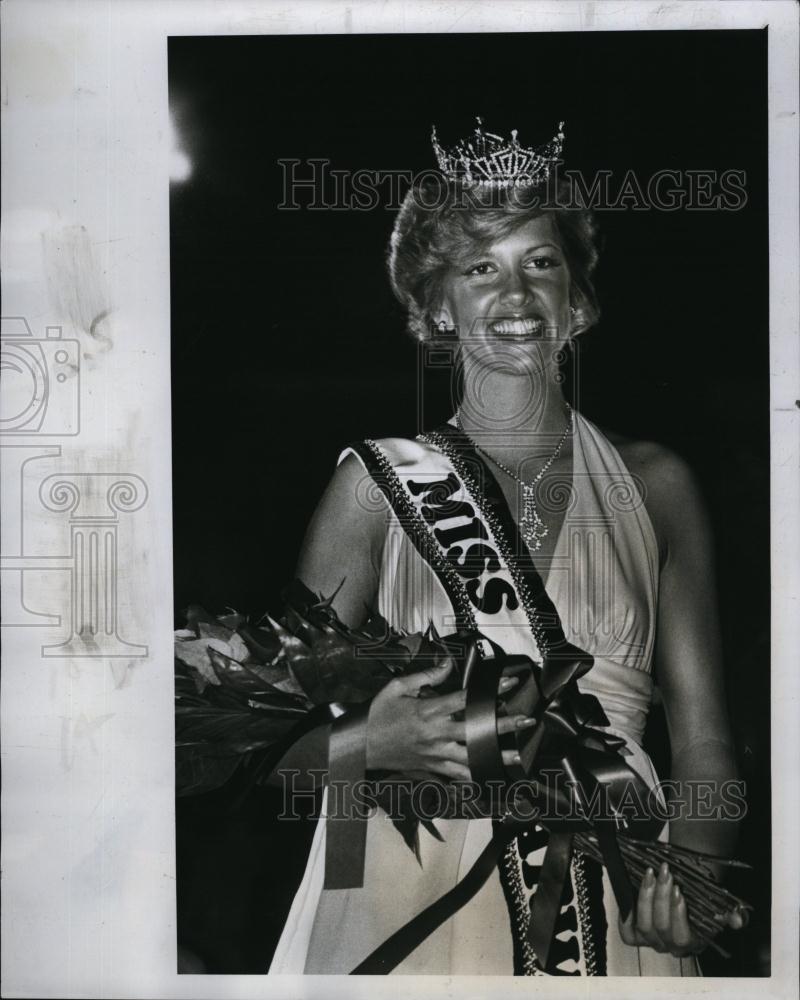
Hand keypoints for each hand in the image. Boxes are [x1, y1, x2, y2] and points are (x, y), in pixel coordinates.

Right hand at [365, 656, 532, 780]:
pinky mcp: (431, 768)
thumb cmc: (377, 714)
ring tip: (518, 756)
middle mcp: (436, 734)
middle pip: (476, 729)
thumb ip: (425, 677)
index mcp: (428, 711)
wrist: (360, 746)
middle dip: (503, 725)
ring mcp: (435, 754)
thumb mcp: (397, 688)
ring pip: (472, 757)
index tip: (510, 683)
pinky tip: (491, 775)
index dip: (490, 691)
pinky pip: (457, 774)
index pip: (465, 699)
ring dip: (496, 756)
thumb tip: (447, 664)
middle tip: (526, 720)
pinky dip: (475, 776)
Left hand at [619, 862, 745, 957]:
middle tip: (664, 874)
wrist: (683, 892)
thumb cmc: (699, 899)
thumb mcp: (718, 905)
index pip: (682, 936)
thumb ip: (732, 915)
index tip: (679, 891)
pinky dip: (627, 915)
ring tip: (650, 874)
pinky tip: (631, 895)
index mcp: (691, 942)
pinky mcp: (636, 935)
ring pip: (644, 925)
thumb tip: (737, 920)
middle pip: (660, 926)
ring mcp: (652, 941)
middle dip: (661, 897)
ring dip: (646, 897)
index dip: (678, 914)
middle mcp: (669, 945)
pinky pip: (627, 932)